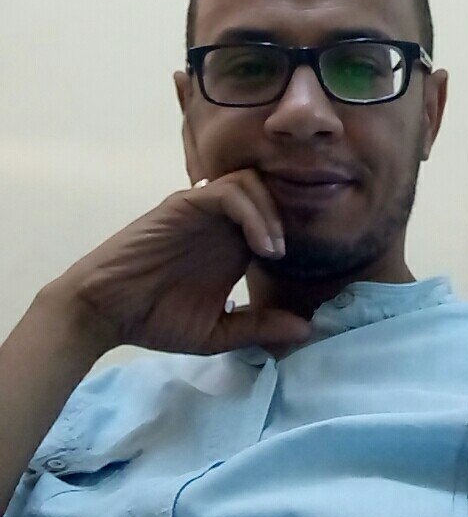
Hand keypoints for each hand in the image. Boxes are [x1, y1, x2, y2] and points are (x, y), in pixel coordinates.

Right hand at [43, 170, 311, 359]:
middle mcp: (221, 222)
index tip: (313, 267)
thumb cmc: (155, 319)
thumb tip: (307, 329)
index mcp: (232, 246)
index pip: (277, 221)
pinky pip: (230, 192)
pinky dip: (253, 213)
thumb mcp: (218, 332)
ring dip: (273, 213)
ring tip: (276, 252)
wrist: (105, 311)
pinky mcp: (185, 203)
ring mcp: (203, 210)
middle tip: (297, 254)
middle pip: (271, 193)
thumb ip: (259, 326)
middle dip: (291, 218)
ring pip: (253, 183)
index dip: (299, 236)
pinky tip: (262, 246)